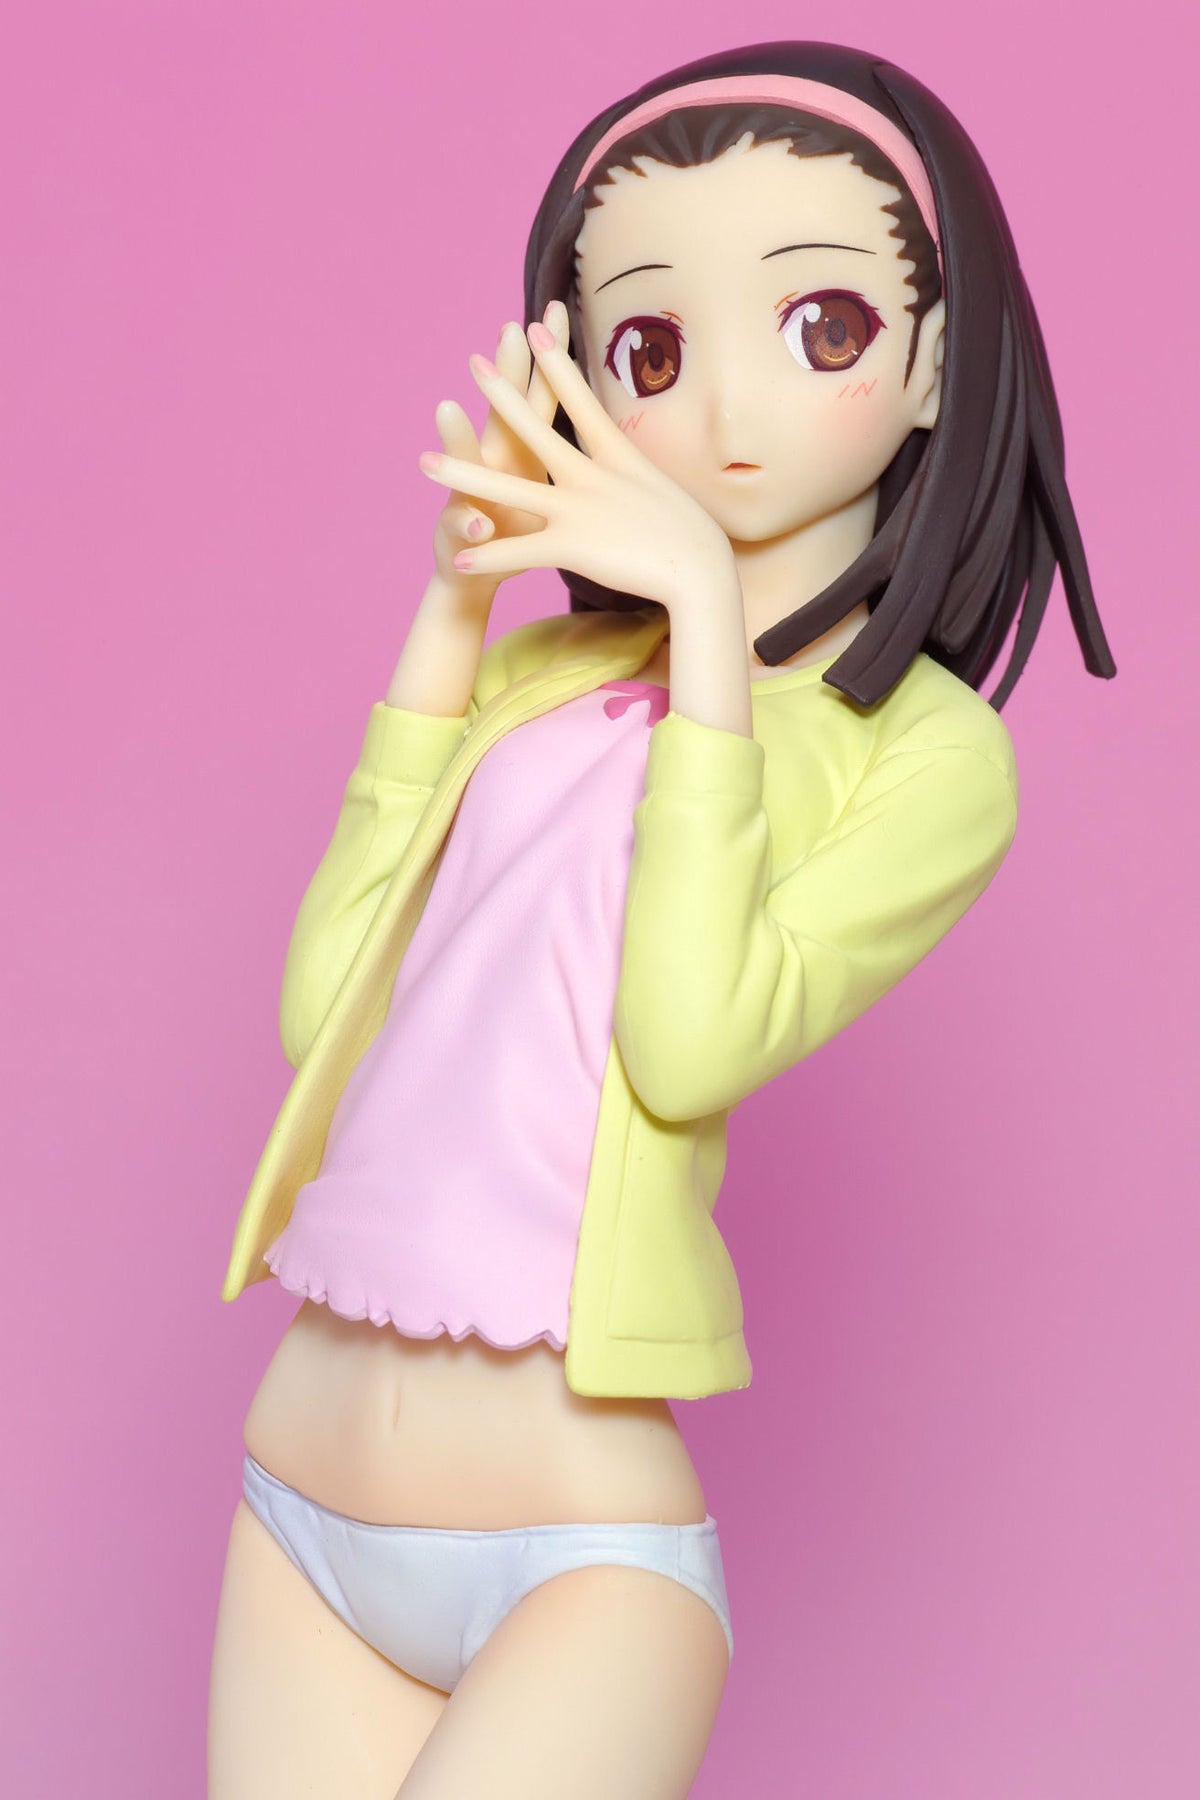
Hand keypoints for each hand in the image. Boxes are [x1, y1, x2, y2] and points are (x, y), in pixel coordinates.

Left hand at [418, 320, 734, 613]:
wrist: (703, 572)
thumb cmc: (692, 537)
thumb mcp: (660, 491)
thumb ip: (635, 477)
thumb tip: (634, 468)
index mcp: (615, 458)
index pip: (580, 399)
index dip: (554, 362)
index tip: (535, 324)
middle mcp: (590, 476)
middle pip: (534, 429)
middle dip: (501, 394)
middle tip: (472, 361)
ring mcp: (578, 510)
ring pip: (506, 488)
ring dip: (462, 475)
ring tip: (422, 462)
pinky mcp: (572, 547)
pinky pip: (519, 551)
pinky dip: (488, 556)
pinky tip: (459, 557)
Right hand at [429, 305, 569, 592]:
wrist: (475, 575)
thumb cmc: (519, 530)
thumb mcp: (549, 494)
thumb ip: (565, 457)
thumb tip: (591, 423)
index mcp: (525, 453)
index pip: (541, 398)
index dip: (549, 358)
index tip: (556, 309)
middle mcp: (496, 464)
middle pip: (502, 412)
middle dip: (505, 373)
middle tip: (508, 333)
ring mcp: (472, 493)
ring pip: (467, 461)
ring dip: (457, 436)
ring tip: (447, 407)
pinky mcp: (459, 533)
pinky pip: (465, 527)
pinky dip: (471, 525)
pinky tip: (475, 522)